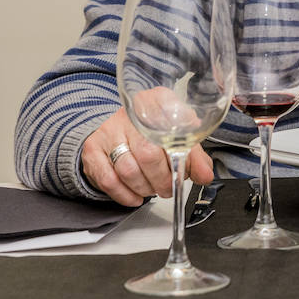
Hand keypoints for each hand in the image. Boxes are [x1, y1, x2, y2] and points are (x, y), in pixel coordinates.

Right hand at [80, 107, 214, 206]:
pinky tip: (136, 196)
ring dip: (145, 188)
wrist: (114, 127)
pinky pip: (108, 180)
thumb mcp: (177, 134)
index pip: (174, 129)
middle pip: (149, 153)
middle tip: (169, 187)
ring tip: (154, 190)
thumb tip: (206, 175)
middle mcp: (131, 114)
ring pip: (128, 169)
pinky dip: (125, 194)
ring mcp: (109, 131)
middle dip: (163, 179)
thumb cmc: (151, 131)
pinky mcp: (93, 150)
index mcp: (157, 101)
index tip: (189, 171)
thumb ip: (194, 155)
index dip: (186, 155)